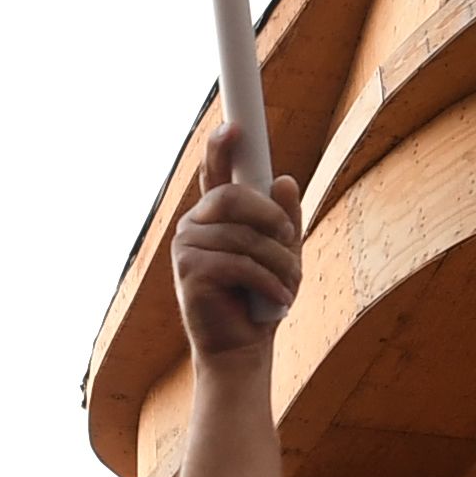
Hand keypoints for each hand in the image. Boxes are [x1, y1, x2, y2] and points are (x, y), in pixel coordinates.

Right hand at [172, 120, 303, 365]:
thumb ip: (284, 218)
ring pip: (244, 236)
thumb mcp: (283, 254)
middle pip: (233, 197)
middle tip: (289, 240)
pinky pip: (240, 262)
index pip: (215, 173)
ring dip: (278, 262)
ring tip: (288, 286)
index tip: (235, 126)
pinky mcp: (189, 272)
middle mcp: (194, 225)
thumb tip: (284, 179)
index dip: (221, 146)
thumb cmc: (260, 299)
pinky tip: (279, 301)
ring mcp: (186, 247)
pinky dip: (268, 282)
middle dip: (270, 217)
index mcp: (214, 216)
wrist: (240, 350)